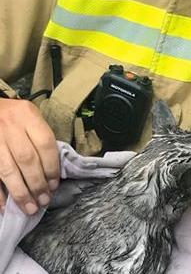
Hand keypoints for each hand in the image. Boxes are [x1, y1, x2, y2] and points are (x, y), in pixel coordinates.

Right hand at [0, 99, 59, 214]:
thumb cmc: (13, 115)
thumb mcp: (30, 116)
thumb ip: (40, 137)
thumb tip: (52, 172)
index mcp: (27, 115)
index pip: (45, 143)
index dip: (51, 167)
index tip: (54, 185)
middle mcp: (10, 126)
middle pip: (27, 159)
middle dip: (37, 184)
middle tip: (44, 201)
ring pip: (8, 170)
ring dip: (20, 193)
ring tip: (30, 208)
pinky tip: (5, 206)